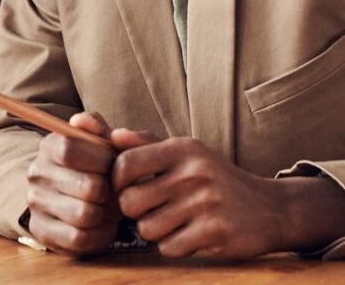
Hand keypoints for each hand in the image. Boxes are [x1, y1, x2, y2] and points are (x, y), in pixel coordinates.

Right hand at [26, 112, 119, 255]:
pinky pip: (79, 239)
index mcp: (48, 145)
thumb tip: (80, 120)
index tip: (112, 164)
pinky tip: (99, 223)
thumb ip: (96, 127)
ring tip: (107, 206)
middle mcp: (36, 173)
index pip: (70, 149)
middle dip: (109, 190)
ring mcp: (36, 203)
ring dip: (105, 213)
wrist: (76, 195)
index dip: (100, 159)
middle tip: (113, 190)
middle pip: (86, 187)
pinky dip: (97, 233)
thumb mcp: (98, 141)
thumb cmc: (94, 165)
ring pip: (85, 215)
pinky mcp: (42, 232)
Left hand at [111, 129, 289, 258]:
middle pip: (130, 201)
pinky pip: (170, 247)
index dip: (117, 181)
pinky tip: (188, 235)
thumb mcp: (187, 153)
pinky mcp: (215, 232)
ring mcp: (205, 203)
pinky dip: (173, 246)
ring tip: (171, 222)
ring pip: (147, 229)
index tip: (126, 188)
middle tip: (148, 210)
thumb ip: (148, 144)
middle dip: (133, 212)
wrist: (269, 208)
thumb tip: (113, 136)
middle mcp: (192, 172)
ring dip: (154, 231)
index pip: (126, 163)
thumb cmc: (217, 178)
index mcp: (182, 149)